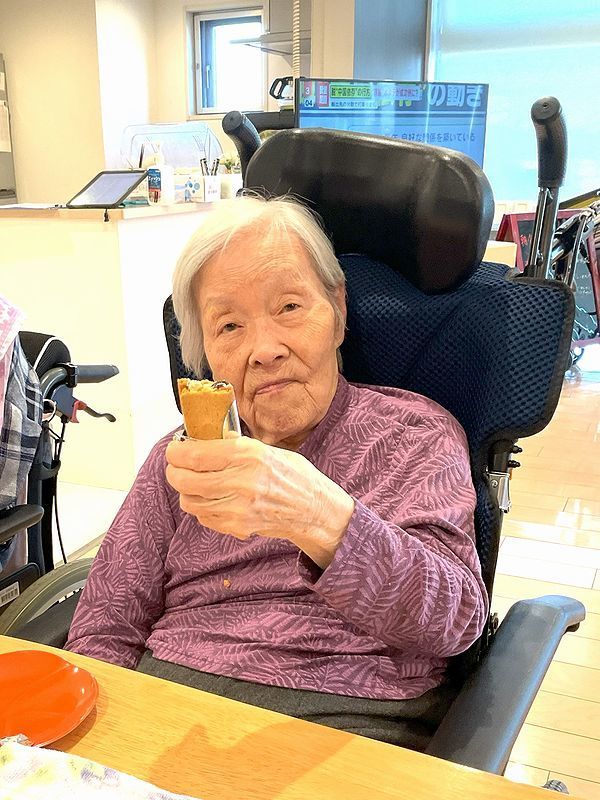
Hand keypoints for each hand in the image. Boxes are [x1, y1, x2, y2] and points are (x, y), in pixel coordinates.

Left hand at [165, 436, 354, 567]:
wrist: (314, 509)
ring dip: (185, 491)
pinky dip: (200, 507)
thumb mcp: (267, 449)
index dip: (176, 452)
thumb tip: (204, 439)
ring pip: (189, 500)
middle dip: (174, 472)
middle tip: (176, 467)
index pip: (194, 454)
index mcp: (248, 455)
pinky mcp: (237, 526)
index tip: (174, 450)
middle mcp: (241, 481)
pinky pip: (203, 516)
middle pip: (184, 479)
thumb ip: (235, 446)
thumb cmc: (295, 476)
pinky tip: (211, 498)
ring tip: (194, 483)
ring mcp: (238, 507)